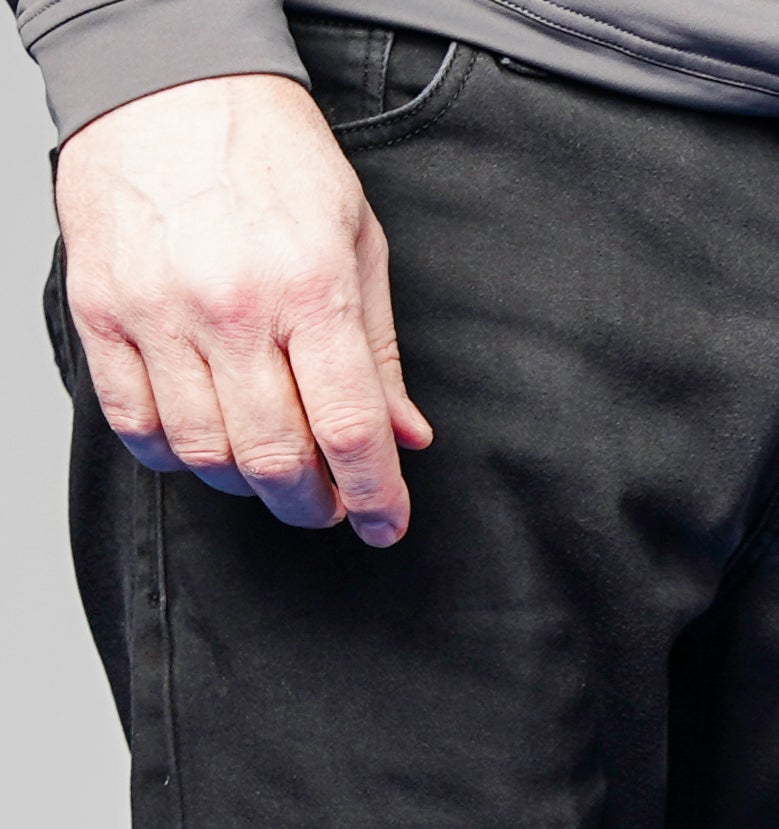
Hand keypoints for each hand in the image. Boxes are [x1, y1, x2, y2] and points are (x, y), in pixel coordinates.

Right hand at [55, 72, 432, 544]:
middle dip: (312, 503)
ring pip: (203, 450)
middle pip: (274, 456)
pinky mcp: (100, 310)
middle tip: (329, 504)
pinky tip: (202, 447)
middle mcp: (230, 308)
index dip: (376, 496)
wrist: (170, 85)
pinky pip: (131, 420)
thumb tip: (408, 435)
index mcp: (308, 290)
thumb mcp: (358, 241)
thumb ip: (380, 350)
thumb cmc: (269, 156)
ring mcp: (157, 312)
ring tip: (271, 473)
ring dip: (245, 484)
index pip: (351, 429)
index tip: (385, 524)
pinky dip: (171, 455)